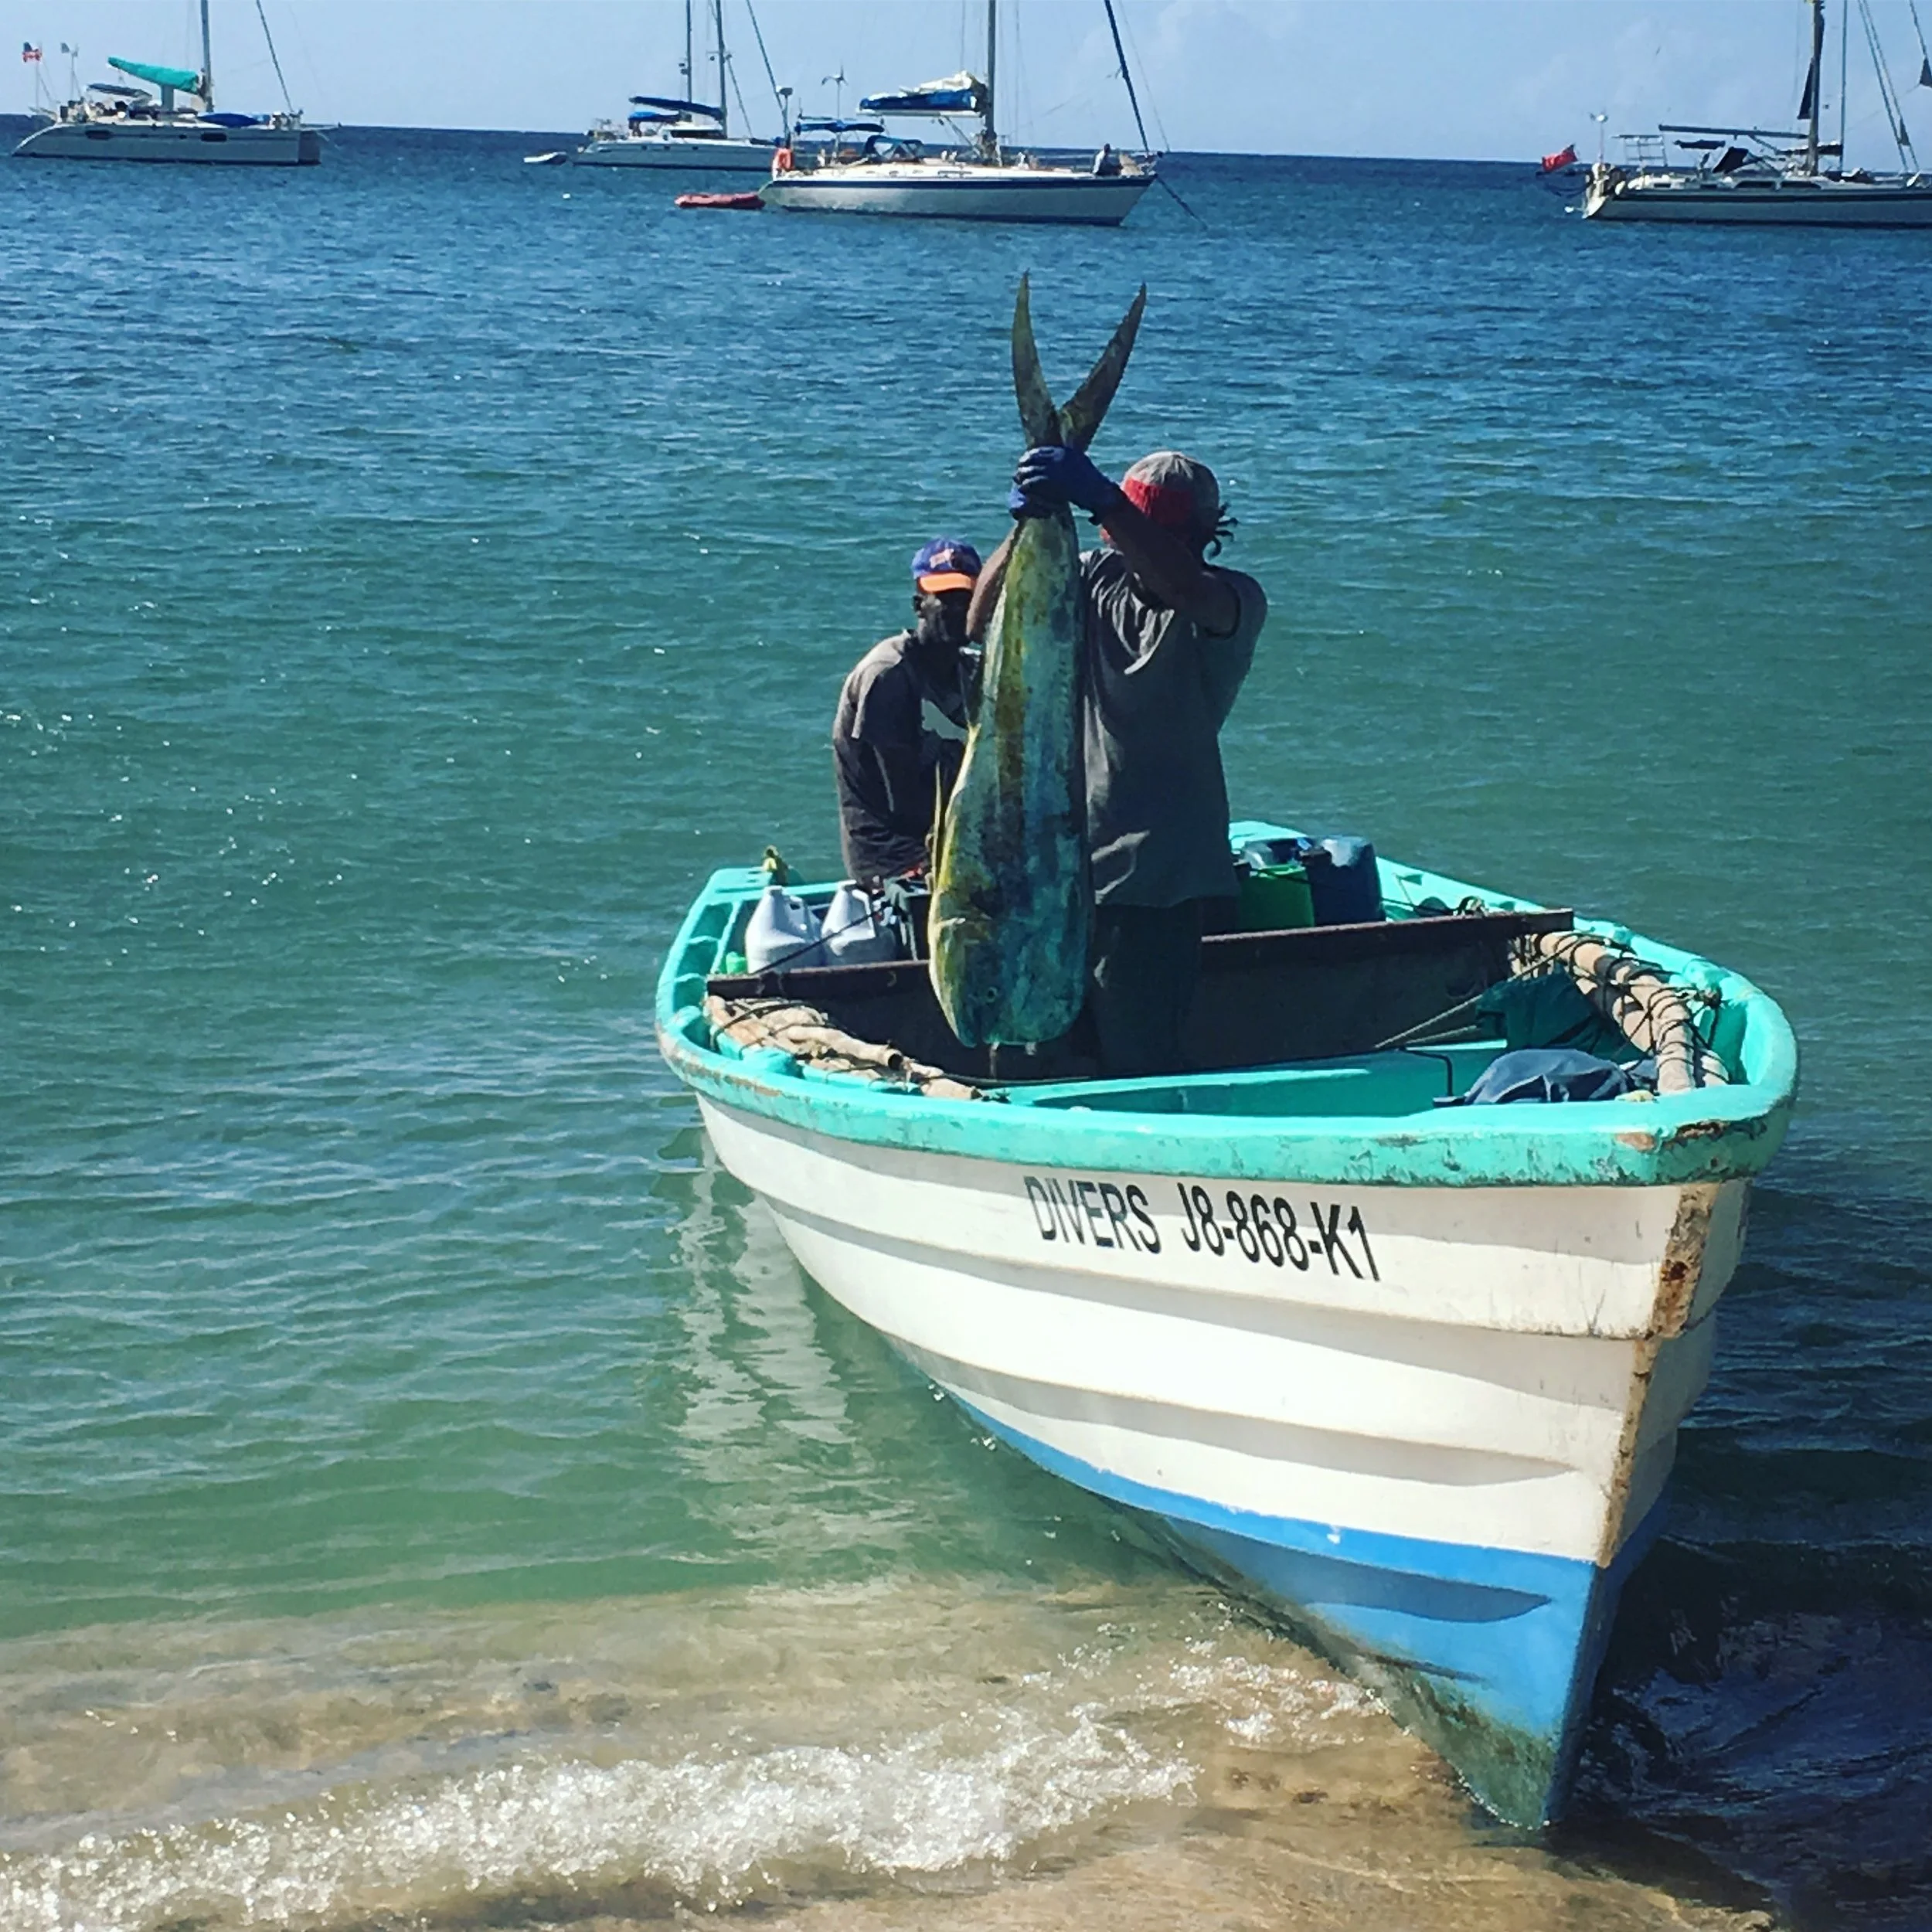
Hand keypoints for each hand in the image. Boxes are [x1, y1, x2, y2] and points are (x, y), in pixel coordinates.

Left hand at [1009, 444, 1124, 519]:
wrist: (1102, 494)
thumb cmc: (1095, 486)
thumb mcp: (1083, 467)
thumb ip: (1071, 463)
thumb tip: (1063, 460)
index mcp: (1067, 452)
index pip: (1043, 450)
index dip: (1031, 456)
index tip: (1024, 461)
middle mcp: (1062, 457)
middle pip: (1035, 458)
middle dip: (1025, 465)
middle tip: (1018, 473)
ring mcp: (1059, 468)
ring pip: (1033, 469)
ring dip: (1024, 476)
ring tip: (1019, 482)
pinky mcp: (1056, 482)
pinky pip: (1036, 481)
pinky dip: (1027, 485)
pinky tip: (1024, 489)